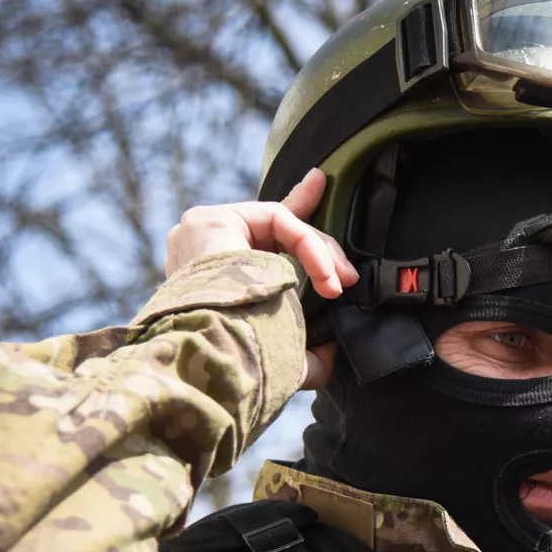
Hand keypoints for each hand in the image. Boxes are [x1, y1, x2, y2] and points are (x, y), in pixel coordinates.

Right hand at [163, 168, 352, 388]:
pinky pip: (277, 218)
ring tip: (339, 281)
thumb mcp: (283, 355)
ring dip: (319, 251)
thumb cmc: (244, 361)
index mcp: (215, 281)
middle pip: (272, 225)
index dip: (295, 221)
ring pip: (279, 224)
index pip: (258, 243)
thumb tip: (333, 348)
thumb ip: (307, 351)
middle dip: (319, 243)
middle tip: (348, 276)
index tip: (321, 190)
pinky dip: (308, 244)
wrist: (221, 356)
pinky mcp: (212, 220)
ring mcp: (203, 233)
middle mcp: (203, 253)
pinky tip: (323, 272)